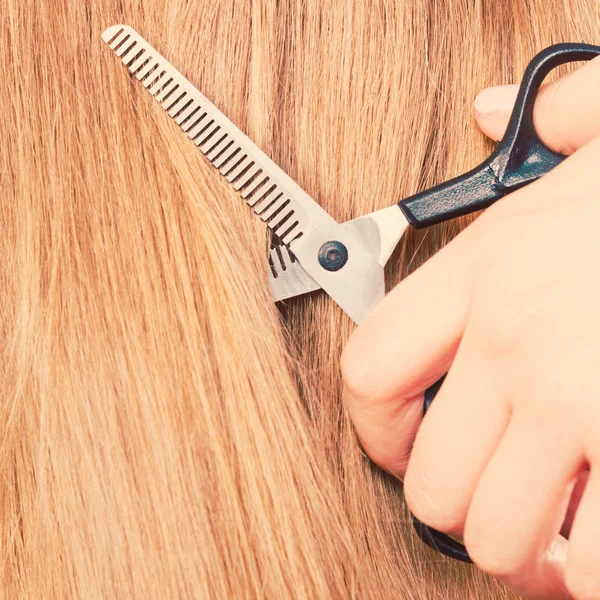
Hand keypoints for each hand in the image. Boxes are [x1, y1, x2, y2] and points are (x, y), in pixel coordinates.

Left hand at [342, 56, 599, 599]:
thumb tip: (497, 108)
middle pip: (430, 482)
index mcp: (490, 266)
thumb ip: (558, 117)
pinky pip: (594, 566)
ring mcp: (580, 401)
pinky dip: (594, 572)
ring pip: (497, 537)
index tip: (401, 447)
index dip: (376, 430)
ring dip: (525, 551)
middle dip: (461, 508)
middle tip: (497, 500)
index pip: (372, 370)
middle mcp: (518, 340)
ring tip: (554, 528)